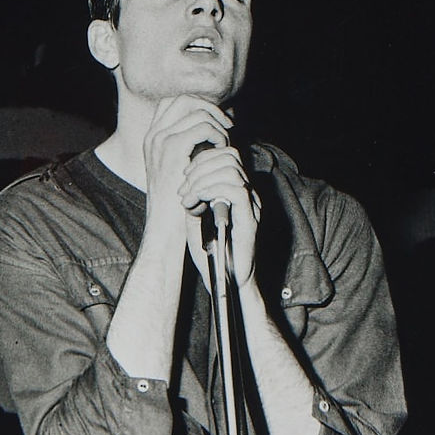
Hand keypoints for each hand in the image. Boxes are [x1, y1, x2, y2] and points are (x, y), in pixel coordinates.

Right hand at [140, 95, 233, 243]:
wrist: (165, 225)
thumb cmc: (177, 203)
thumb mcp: (179, 169)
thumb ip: (188, 148)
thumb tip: (211, 128)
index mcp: (152, 138)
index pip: (173, 103)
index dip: (198, 106)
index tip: (215, 122)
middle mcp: (153, 135)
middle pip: (184, 100)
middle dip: (211, 109)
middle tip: (227, 126)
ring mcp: (161, 140)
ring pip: (198, 111)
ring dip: (218, 125)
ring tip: (224, 144)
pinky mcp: (172, 149)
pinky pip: (204, 127)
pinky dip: (219, 136)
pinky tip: (222, 151)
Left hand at [179, 138, 260, 291]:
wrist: (224, 280)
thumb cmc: (211, 252)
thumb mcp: (195, 217)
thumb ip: (194, 196)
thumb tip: (186, 177)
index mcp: (236, 189)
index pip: (224, 154)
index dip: (201, 160)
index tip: (183, 179)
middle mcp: (247, 193)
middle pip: (229, 156)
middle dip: (199, 167)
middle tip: (183, 190)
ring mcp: (251, 205)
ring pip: (231, 169)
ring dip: (202, 179)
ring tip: (188, 199)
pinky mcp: (250, 219)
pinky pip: (236, 190)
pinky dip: (211, 190)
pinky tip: (196, 203)